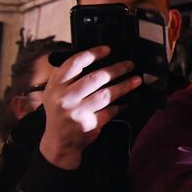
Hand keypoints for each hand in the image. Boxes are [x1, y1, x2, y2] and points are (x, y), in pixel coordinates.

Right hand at [39, 47, 142, 170]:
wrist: (59, 142)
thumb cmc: (60, 111)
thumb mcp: (55, 92)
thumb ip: (68, 76)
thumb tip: (95, 59)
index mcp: (55, 86)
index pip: (74, 63)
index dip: (92, 54)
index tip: (108, 49)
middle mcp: (65, 98)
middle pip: (95, 78)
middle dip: (116, 69)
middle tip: (130, 64)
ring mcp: (77, 112)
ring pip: (106, 94)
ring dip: (125, 86)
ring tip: (137, 80)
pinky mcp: (90, 124)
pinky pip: (111, 111)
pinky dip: (122, 104)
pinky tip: (130, 99)